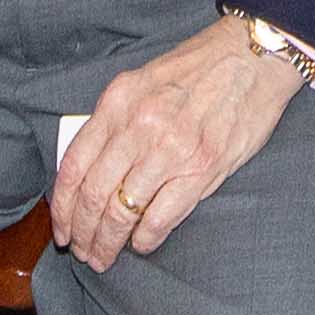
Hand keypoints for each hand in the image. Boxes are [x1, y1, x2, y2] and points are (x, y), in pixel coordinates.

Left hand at [50, 15, 301, 265]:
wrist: (254, 57)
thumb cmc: (201, 67)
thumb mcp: (143, 81)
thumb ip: (117, 119)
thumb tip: (93, 165)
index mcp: (118, 102)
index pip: (74, 165)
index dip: (62, 206)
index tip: (60, 228)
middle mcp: (139, 126)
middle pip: (93, 194)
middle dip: (82, 232)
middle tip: (80, 252)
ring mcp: (171, 149)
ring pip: (122, 211)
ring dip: (108, 242)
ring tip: (103, 257)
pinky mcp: (202, 167)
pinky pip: (161, 216)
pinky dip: (145, 238)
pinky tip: (141, 244)